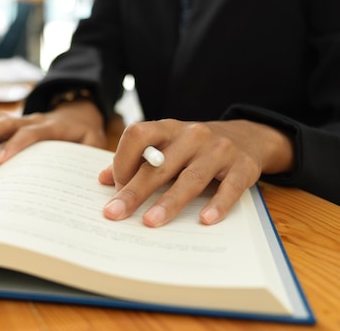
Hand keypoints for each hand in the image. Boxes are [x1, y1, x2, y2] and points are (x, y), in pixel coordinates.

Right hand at [0, 100, 106, 165]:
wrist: (80, 111)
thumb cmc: (86, 133)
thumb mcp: (94, 143)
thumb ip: (90, 156)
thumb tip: (93, 180)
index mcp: (53, 126)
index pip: (32, 135)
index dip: (15, 146)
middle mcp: (33, 120)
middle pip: (7, 122)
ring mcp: (21, 120)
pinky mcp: (13, 123)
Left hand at [98, 119, 294, 226]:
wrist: (247, 136)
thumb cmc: (194, 147)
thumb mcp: (166, 145)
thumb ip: (136, 160)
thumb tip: (102, 179)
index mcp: (168, 128)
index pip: (136, 136)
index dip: (122, 160)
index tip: (115, 186)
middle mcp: (192, 135)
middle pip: (159, 165)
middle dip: (134, 191)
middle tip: (115, 213)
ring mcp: (218, 149)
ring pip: (190, 178)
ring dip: (169, 202)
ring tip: (150, 222)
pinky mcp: (242, 166)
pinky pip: (229, 187)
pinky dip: (217, 204)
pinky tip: (204, 220)